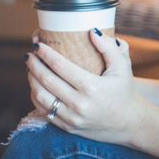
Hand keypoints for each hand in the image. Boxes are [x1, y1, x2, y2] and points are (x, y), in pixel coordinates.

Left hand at [25, 29, 147, 145]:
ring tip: (31, 68)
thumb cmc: (125, 91)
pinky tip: (36, 86)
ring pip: (41, 97)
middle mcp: (79, 104)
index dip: (46, 54)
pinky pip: (44, 111)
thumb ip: (109, 47)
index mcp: (91, 87)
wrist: (129, 123)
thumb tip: (92, 31)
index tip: (38, 45)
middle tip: (29, 54)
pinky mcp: (68, 127)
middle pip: (46, 80)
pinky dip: (36, 97)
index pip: (60, 66)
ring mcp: (72, 118)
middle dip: (34, 64)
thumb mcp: (123, 66)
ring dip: (32, 80)